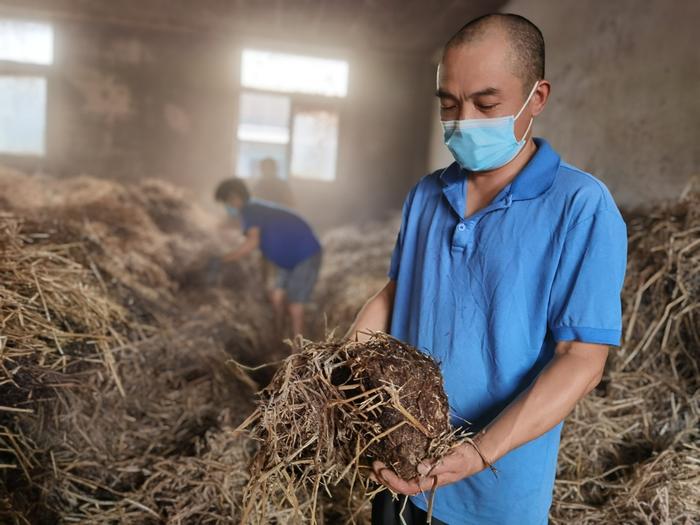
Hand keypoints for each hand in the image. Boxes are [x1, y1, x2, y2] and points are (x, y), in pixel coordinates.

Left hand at [369, 443, 487, 494]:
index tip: (382, 470)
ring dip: (386, 474)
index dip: (393, 480)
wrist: (473, 455)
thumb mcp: (453, 460)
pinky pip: (405, 468)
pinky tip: (386, 460)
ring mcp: (423, 473)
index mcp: (430, 482)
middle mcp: (424, 479)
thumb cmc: (464, 458)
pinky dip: (394, 465)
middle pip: (400, 485)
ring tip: (373, 466)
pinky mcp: (423, 464)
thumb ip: (437, 464)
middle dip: (385, 478)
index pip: (407, 486)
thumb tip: (419, 467)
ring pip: (401, 478)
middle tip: (373, 466)